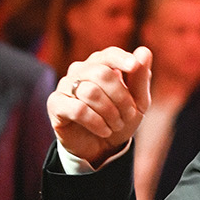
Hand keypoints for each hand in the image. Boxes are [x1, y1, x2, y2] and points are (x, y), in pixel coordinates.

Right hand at [47, 45, 151, 167]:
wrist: (101, 148)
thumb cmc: (119, 119)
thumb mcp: (137, 102)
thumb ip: (140, 78)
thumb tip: (144, 51)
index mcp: (100, 65)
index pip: (109, 54)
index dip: (121, 59)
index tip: (133, 66)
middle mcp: (80, 70)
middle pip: (102, 73)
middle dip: (121, 97)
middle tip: (128, 116)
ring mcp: (65, 85)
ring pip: (90, 92)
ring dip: (110, 112)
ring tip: (115, 125)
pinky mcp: (56, 104)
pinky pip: (78, 109)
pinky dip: (96, 122)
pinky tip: (103, 130)